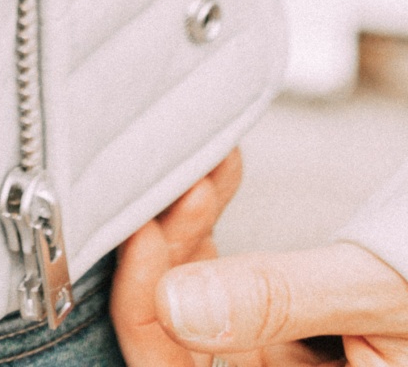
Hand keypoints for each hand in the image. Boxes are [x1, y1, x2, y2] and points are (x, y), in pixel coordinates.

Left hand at [112, 151, 407, 366]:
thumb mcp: (379, 296)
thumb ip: (280, 301)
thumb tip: (176, 300)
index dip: (147, 324)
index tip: (144, 240)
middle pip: (180, 348)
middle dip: (163, 263)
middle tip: (168, 189)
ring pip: (192, 313)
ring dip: (183, 238)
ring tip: (201, 174)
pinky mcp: (279, 336)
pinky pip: (222, 291)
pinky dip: (210, 233)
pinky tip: (216, 181)